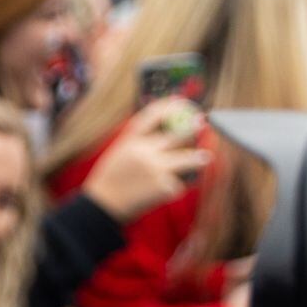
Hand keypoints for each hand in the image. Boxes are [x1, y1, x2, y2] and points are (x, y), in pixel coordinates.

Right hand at [81, 100, 208, 221]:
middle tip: (202, 122)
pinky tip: (160, 192)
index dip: (168, 107)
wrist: (102, 204)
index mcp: (130, 140)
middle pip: (177, 135)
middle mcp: (144, 151)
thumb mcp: (119, 153)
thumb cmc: (111, 178)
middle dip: (192, 128)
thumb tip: (167, 134)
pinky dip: (173, 187)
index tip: (181, 102)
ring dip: (198, 158)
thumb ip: (140, 143)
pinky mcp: (164, 186)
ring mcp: (156, 168)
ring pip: (188, 159)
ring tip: (204, 157)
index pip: (152, 116)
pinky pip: (178, 183)